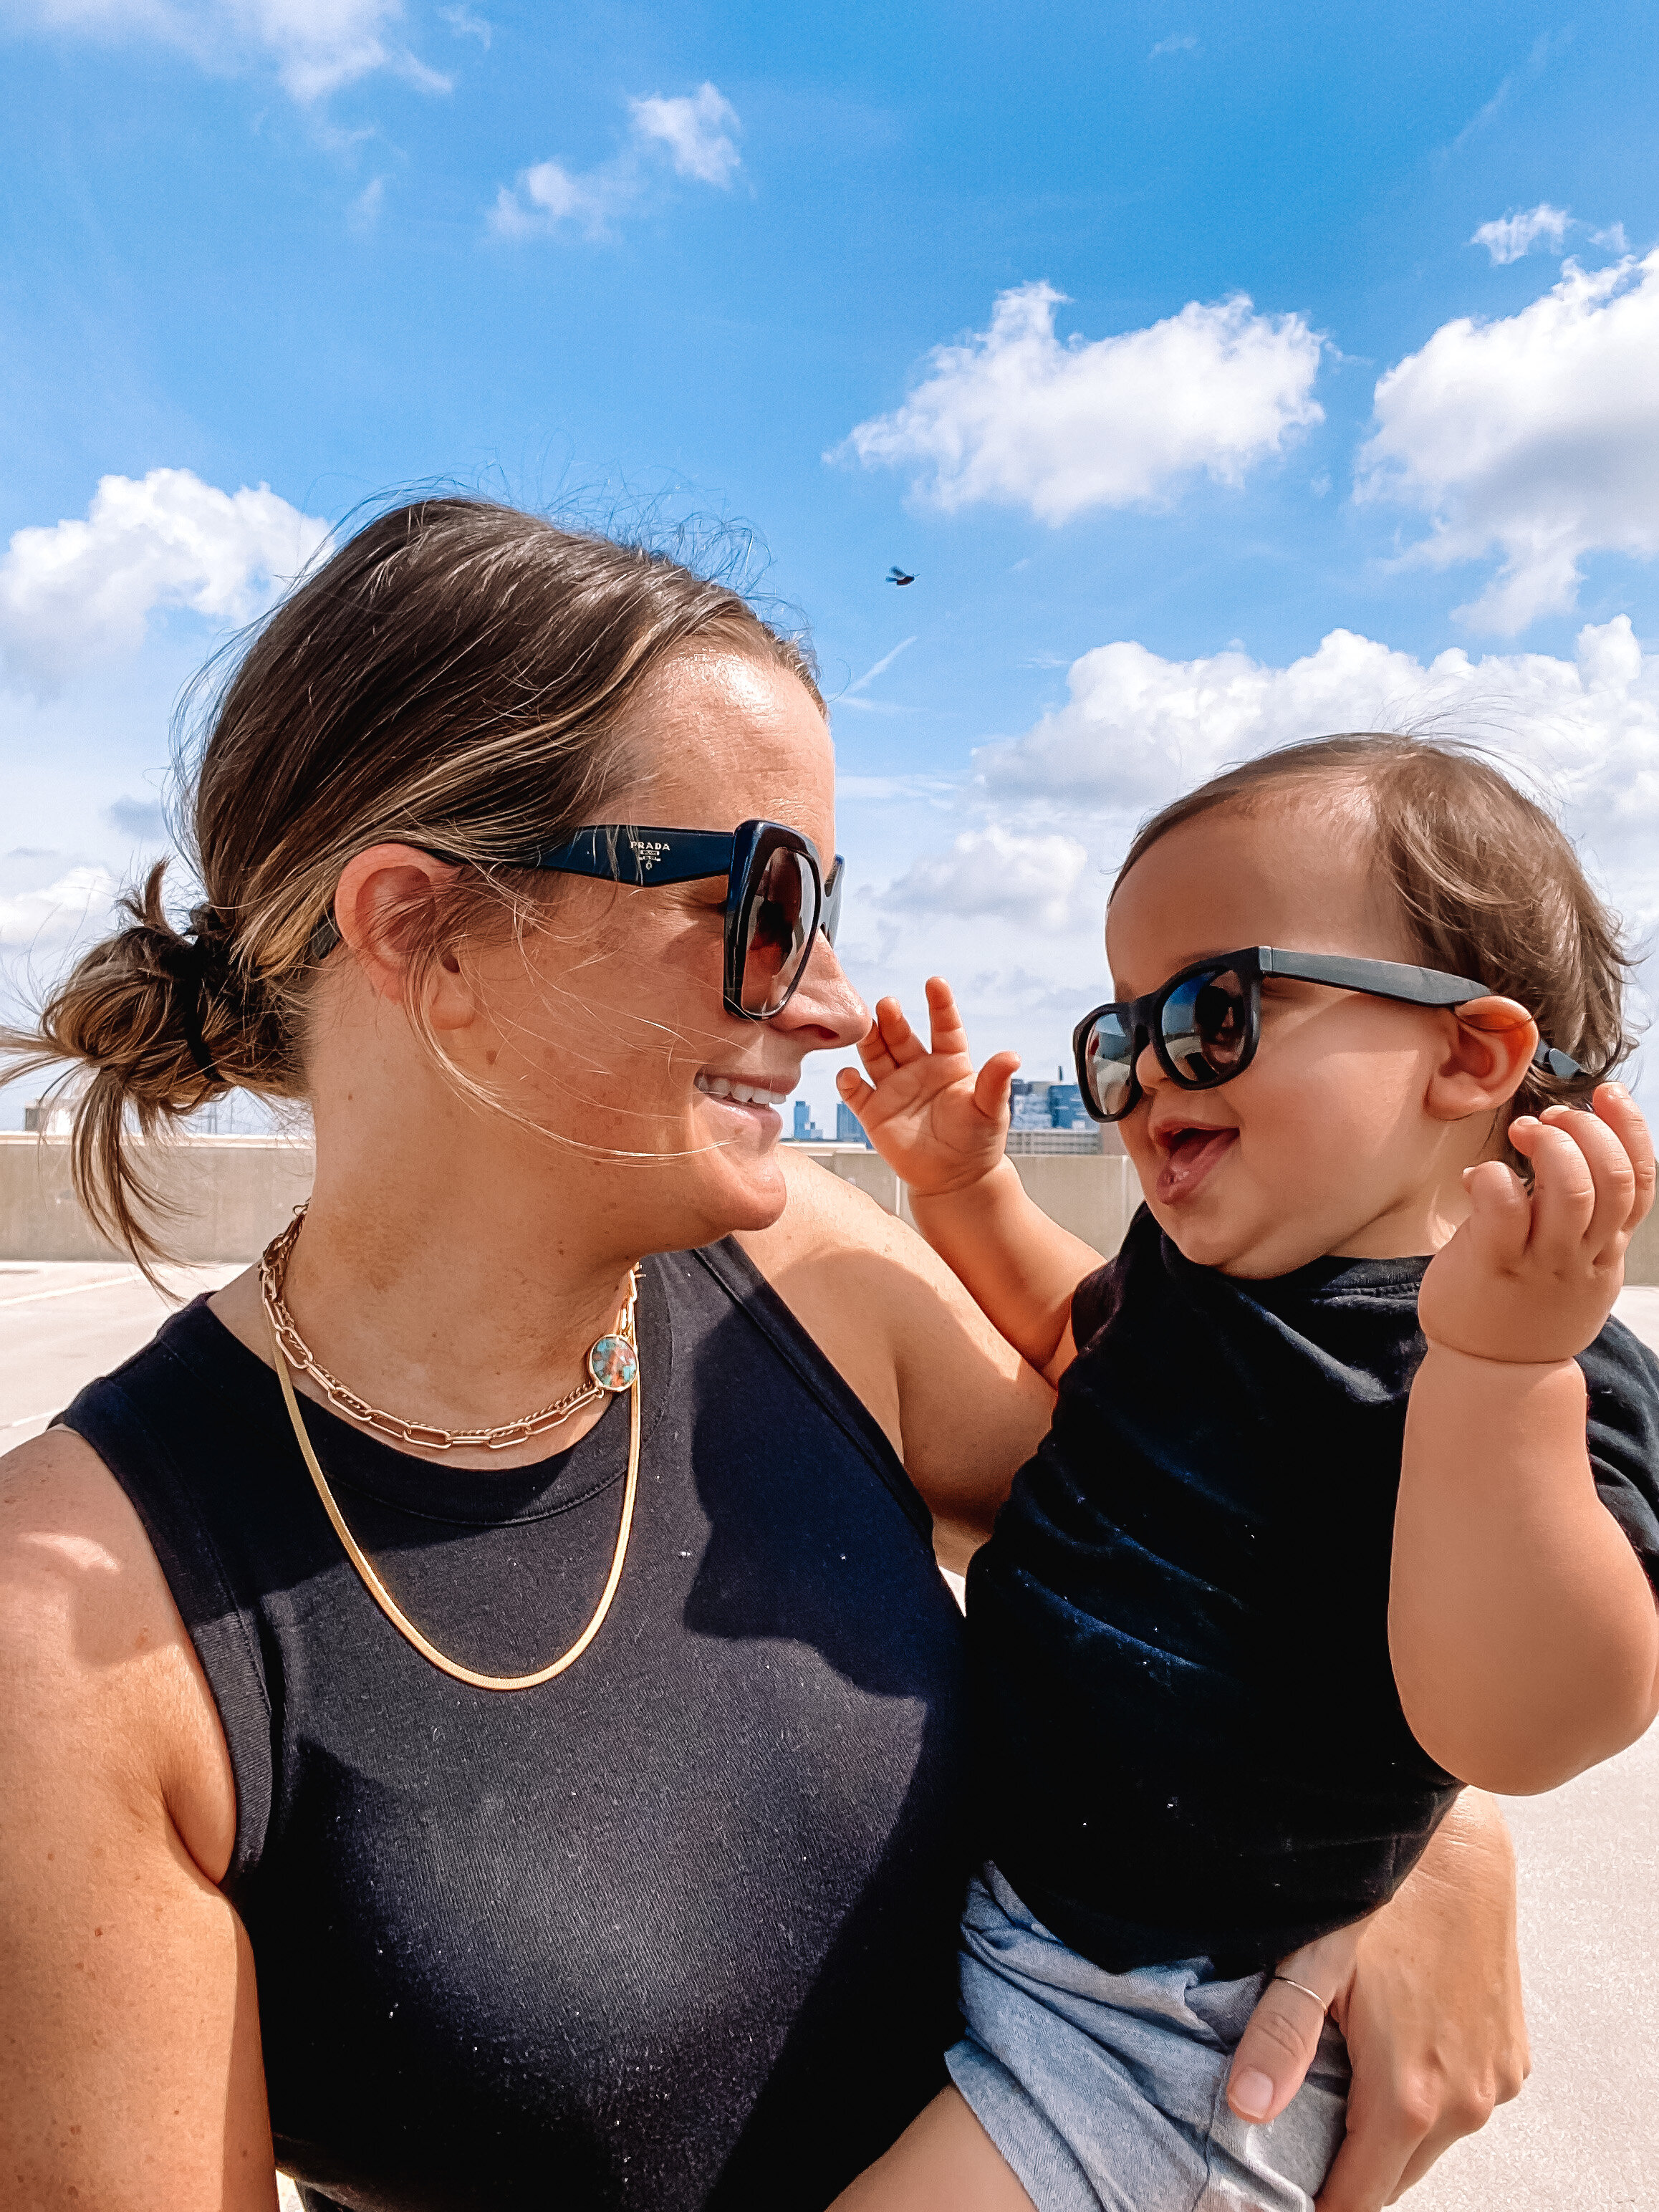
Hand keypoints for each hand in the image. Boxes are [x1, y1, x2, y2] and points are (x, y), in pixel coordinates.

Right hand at [838, 978, 1019, 1198]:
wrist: (956, 1180)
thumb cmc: (977, 1142)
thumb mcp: (990, 1109)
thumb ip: (995, 1082)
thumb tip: (1012, 1056)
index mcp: (950, 1063)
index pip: (944, 1026)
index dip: (940, 1005)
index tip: (935, 983)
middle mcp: (919, 1069)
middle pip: (902, 1036)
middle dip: (894, 1019)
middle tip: (888, 1005)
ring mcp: (894, 1088)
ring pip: (876, 1055)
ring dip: (870, 1040)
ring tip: (865, 1027)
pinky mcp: (874, 1112)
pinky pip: (856, 1093)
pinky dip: (849, 1083)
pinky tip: (850, 1075)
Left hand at [1227, 1794, 1527, 2209]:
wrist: (1458, 1843)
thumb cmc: (1381, 1892)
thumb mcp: (1314, 1957)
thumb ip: (1280, 2037)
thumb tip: (1245, 2108)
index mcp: (1409, 2094)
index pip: (1359, 2198)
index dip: (1317, 2202)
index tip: (1282, 2192)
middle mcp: (1465, 2102)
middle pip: (1396, 2175)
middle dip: (1351, 2166)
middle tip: (1303, 2131)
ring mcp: (1497, 2080)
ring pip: (1431, 2141)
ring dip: (1391, 2129)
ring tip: (1343, 2084)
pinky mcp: (1513, 2056)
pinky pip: (1464, 2103)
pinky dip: (1430, 2095)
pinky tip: (1395, 2049)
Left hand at [1418, 1084, 1654, 1363]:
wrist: (1494, 1375)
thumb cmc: (1527, 1305)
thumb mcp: (1576, 1264)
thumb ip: (1582, 1217)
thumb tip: (1568, 1146)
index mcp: (1607, 1249)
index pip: (1641, 1181)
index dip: (1630, 1128)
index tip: (1605, 1092)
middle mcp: (1583, 1256)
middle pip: (1613, 1178)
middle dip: (1587, 1131)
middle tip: (1550, 1118)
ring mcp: (1542, 1264)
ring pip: (1570, 1189)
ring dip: (1548, 1145)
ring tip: (1521, 1132)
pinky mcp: (1495, 1268)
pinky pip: (1504, 1209)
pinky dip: (1493, 1178)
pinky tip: (1477, 1177)